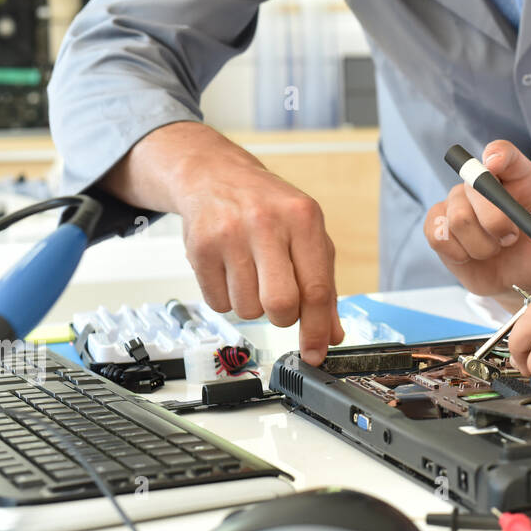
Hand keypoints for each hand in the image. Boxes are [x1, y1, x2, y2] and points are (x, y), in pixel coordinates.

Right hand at [176, 163, 344, 366]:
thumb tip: (331, 335)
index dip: (317, 329)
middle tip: (280, 300)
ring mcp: (230, 234)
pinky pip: (218, 303)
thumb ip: (323, 286)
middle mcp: (267, 223)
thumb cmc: (270, 209)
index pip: (317, 287)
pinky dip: (227, 298)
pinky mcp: (199, 247)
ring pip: (247, 310)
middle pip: (280, 304)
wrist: (216, 176)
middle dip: (282, 317)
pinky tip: (230, 270)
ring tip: (252, 273)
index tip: (316, 354)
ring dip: (253, 305)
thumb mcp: (307, 235)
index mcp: (304, 218)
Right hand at [423, 139, 530, 297]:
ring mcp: (459, 206)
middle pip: (476, 186)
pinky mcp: (440, 229)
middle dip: (495, 218)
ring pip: (457, 214)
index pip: (504, 154)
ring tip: (495, 251)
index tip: (497, 161)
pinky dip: (457, 248)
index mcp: (519, 180)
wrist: (520, 279)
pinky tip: (474, 256)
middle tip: (510, 239)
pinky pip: (438, 232)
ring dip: (479, 241)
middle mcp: (486, 187)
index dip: (498, 154)